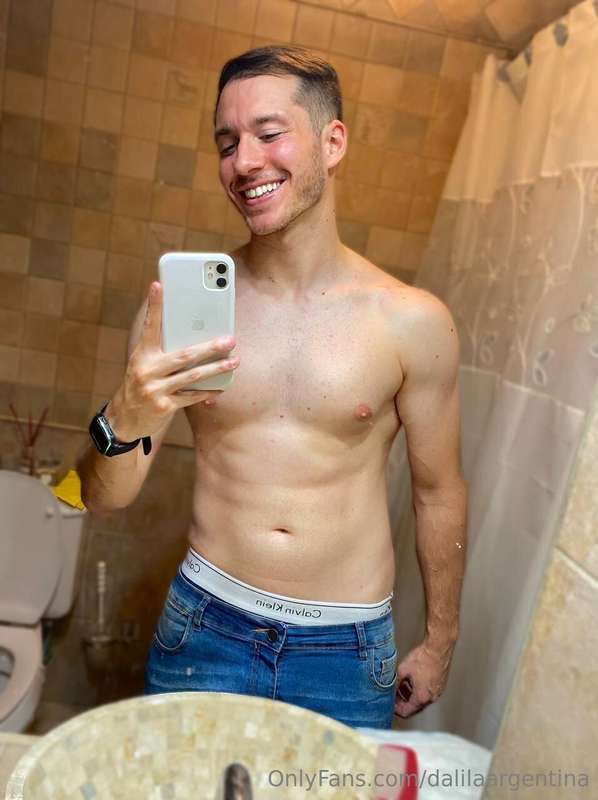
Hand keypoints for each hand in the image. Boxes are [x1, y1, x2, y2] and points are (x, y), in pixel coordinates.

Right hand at [106, 281, 238, 439]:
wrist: (124, 419)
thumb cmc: (140, 384)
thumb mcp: (144, 364)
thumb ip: (163, 352)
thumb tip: (194, 335)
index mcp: (142, 355)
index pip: (150, 326)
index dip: (154, 305)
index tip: (158, 285)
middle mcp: (147, 370)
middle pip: (184, 355)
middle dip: (210, 347)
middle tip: (230, 340)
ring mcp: (155, 389)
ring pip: (192, 376)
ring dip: (216, 369)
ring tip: (234, 362)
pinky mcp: (164, 406)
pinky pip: (192, 397)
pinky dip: (207, 391)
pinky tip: (221, 386)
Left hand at [393, 638, 453, 717]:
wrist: (438, 647)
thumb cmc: (423, 657)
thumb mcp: (402, 670)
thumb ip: (395, 682)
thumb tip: (389, 688)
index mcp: (421, 697)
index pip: (406, 712)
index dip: (396, 709)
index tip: (390, 704)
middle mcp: (432, 697)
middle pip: (414, 708)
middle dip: (403, 702)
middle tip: (394, 694)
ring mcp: (438, 691)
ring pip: (421, 700)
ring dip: (410, 696)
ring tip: (402, 685)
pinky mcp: (440, 685)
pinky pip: (428, 693)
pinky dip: (419, 690)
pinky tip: (413, 680)